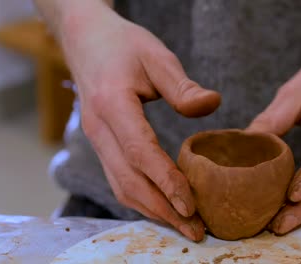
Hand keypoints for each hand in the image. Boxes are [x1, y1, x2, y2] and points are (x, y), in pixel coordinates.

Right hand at [59, 4, 219, 240]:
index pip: (140, 152)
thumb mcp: (156, 56)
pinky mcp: (101, 145)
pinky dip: (142, 199)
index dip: (165, 181)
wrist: (87, 41)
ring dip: (153, 210)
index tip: (191, 205)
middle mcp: (99, 129)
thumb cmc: (124, 46)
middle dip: (163, 210)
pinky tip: (164, 206)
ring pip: (121, 187)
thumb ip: (182, 86)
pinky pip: (119, 180)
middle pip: (129, 181)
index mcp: (112, 104)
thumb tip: (213, 104)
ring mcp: (96, 140)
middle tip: (196, 230)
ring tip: (184, 226)